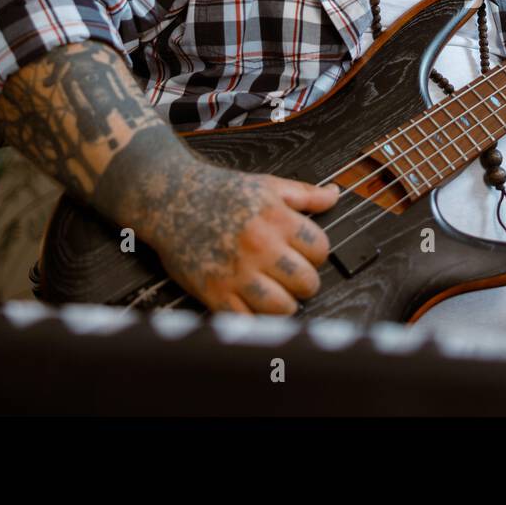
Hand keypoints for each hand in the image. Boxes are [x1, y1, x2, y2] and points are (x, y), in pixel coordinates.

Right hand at [140, 161, 338, 315]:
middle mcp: (260, 247)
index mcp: (276, 219)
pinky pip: (247, 320)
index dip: (317, 254)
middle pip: (306, 282)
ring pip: (282, 308)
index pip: (320, 249)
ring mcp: (236, 272)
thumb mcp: (267, 185)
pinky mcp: (214, 292)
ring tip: (277, 294)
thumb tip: (335, 194)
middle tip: (293, 277)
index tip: (306, 254)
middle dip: (305, 282)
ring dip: (285, 305)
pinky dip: (255, 318)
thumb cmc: (221, 192)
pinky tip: (253, 304)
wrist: (170, 199)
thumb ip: (305, 193)